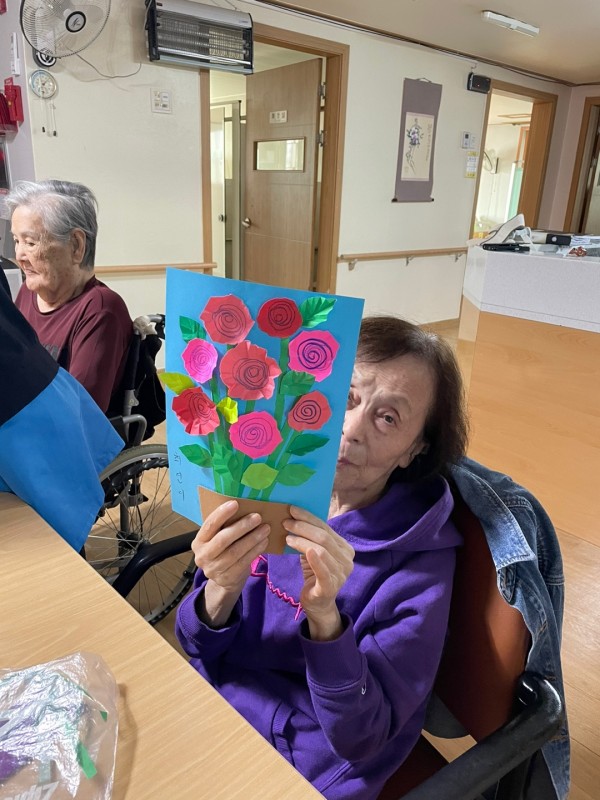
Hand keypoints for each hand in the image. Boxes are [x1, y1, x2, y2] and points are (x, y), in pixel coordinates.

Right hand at [193, 500, 269, 625]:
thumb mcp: (217, 539)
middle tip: (257, 517)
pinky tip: (264, 542)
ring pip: (235, 552)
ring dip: (252, 538)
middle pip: (223, 539)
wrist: (223, 581)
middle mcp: (203, 556)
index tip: (235, 503)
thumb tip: (244, 507)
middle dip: (241, 527)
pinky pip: (244, 562)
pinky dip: (255, 550)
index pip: (209, 525)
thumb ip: (224, 528)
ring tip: (265, 528)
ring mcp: (214, 569)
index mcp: (199, 542)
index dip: (221, 514)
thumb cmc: (223, 552)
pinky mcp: (227, 578)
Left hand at [283, 506, 354, 640]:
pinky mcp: (331, 586)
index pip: (326, 528)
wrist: (318, 603)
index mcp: (345, 548)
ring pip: (321, 550)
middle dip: (303, 527)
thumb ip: (312, 538)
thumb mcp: (314, 553)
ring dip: (302, 541)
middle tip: (286, 522)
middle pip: (324, 537)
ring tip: (287, 537)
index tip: (292, 509)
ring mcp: (341, 574)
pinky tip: (305, 551)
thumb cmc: (315, 573)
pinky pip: (323, 570)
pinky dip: (315, 559)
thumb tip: (294, 516)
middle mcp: (347, 559)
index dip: (309, 517)